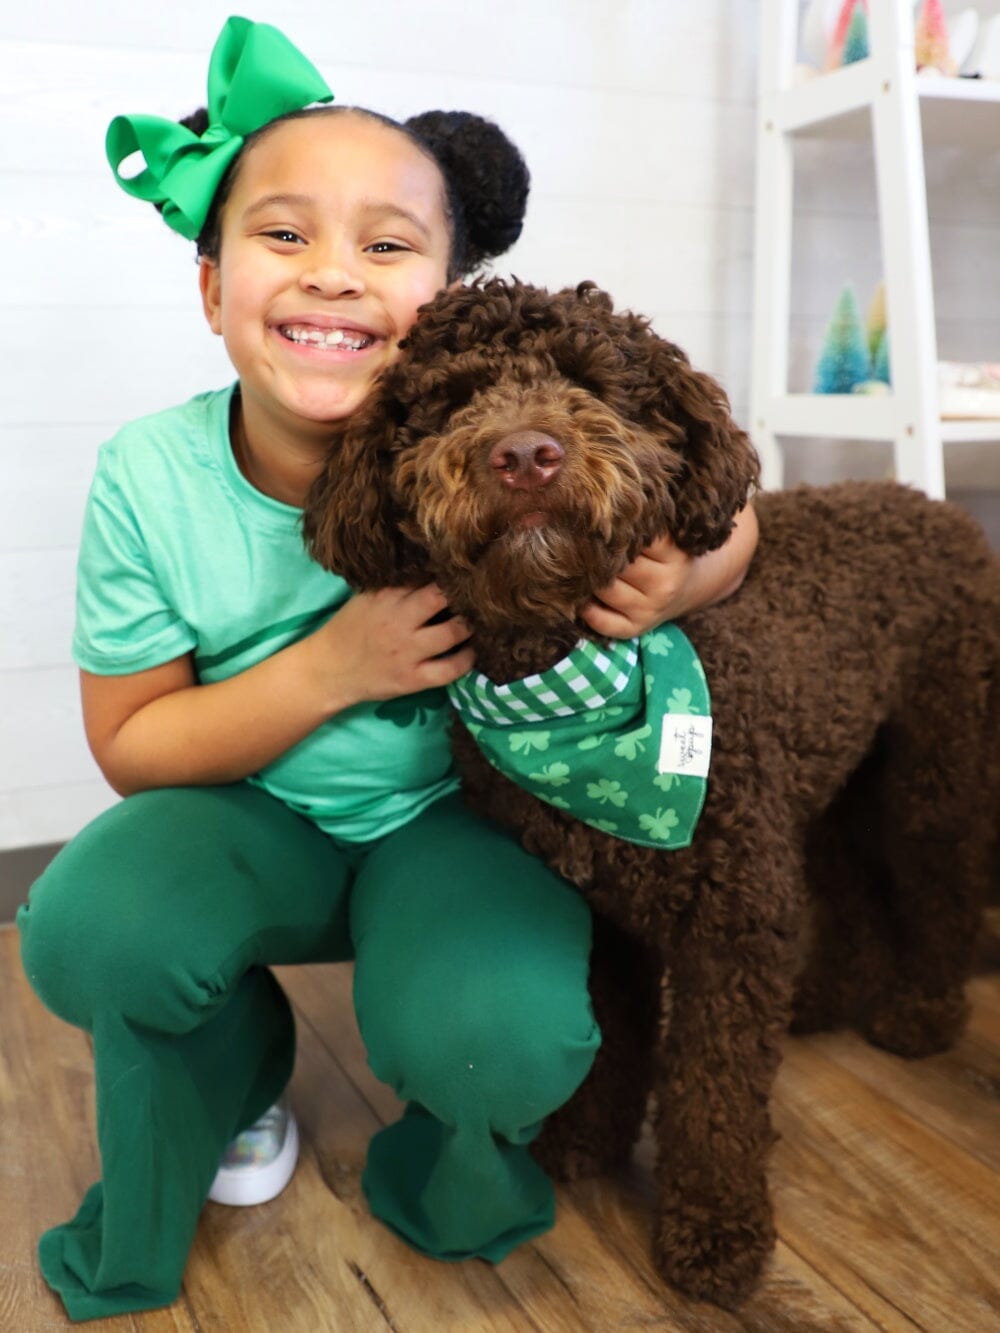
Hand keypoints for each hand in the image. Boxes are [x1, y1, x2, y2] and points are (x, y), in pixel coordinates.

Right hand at [311, 584, 473, 706]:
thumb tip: (434, 567)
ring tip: (477, 623)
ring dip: (470, 626)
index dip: (448, 571)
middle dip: (463, 595)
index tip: (462, 571)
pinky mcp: (412, 679)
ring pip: (453, 632)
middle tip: (475, 597)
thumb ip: (397, 585)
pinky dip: (466, 660)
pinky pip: (450, 669)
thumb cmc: (350, 630)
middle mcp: (399, 620)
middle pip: (442, 597)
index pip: (426, 574)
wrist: (328, 670)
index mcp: (387, 595)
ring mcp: (407, 651)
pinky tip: (471, 652)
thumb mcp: (368, 598)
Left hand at [581, 504, 758, 638]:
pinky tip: (586, 594)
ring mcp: (650, 609)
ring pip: (603, 589)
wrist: (687, 587)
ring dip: (589, 578)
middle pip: (615, 564)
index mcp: (675, 553)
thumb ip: (644, 514)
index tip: (595, 517)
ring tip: (584, 565)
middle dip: (597, 553)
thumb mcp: (666, 530)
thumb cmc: (666, 551)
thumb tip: (596, 496)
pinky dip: (586, 609)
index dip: (612, 527)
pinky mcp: (635, 629)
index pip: (634, 536)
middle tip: (581, 541)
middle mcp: (665, 583)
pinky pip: (600, 621)